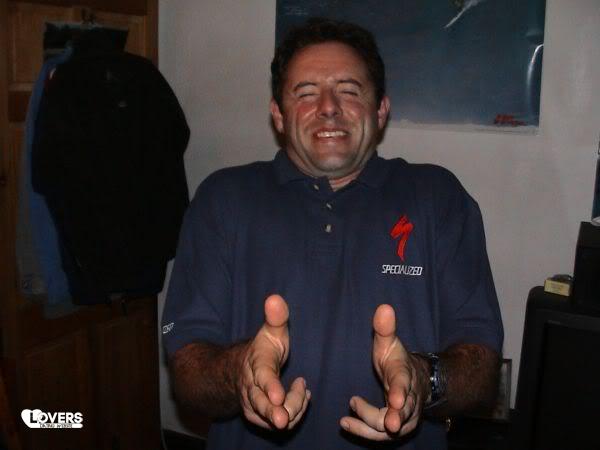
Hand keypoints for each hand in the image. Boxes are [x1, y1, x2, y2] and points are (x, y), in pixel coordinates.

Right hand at [238, 294, 310, 429]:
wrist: (239, 371)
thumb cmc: (262, 350)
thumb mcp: (270, 332)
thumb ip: (276, 317)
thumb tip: (275, 298)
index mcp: (257, 366)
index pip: (263, 378)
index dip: (271, 387)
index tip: (279, 396)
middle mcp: (251, 389)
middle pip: (261, 405)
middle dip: (273, 413)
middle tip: (284, 419)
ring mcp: (253, 406)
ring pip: (274, 418)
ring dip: (295, 408)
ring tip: (303, 388)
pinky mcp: (259, 418)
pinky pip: (280, 424)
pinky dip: (294, 413)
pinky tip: (301, 397)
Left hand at [340, 304, 428, 440]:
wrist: (417, 380)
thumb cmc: (398, 360)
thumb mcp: (390, 343)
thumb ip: (385, 328)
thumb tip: (384, 307)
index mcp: (405, 377)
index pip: (405, 386)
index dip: (400, 394)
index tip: (395, 402)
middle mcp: (409, 400)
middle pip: (401, 414)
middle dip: (388, 419)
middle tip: (365, 412)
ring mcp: (405, 417)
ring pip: (391, 430)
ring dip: (368, 427)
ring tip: (346, 419)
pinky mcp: (397, 427)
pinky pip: (382, 436)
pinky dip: (365, 432)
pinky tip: (347, 423)